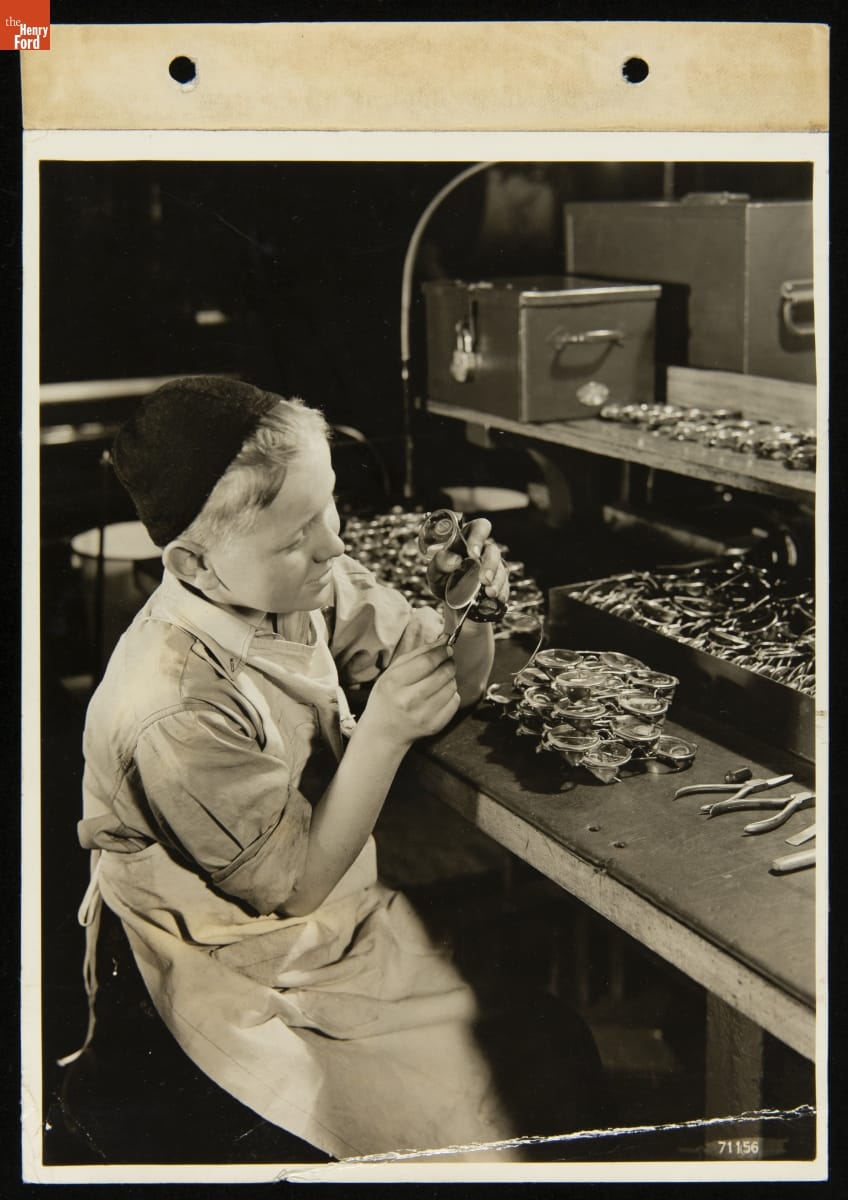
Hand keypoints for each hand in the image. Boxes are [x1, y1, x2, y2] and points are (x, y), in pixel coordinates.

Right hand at [361, 634, 459, 748]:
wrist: (384, 732)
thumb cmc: (387, 697)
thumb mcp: (392, 671)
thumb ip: (418, 653)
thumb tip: (444, 639)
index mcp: (394, 682)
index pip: (427, 661)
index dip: (441, 652)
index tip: (447, 648)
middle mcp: (408, 700)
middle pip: (443, 673)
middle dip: (449, 663)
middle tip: (447, 661)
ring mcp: (423, 715)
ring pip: (451, 687)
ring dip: (450, 679)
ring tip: (440, 680)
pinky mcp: (435, 725)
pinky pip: (454, 702)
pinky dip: (451, 694)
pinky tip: (439, 695)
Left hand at [426, 517, 509, 610]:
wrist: (450, 601)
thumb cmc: (442, 579)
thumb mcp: (434, 573)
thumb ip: (439, 564)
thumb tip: (453, 560)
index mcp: (466, 540)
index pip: (478, 528)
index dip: (478, 537)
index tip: (472, 553)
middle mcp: (482, 551)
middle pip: (493, 550)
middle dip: (490, 564)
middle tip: (484, 579)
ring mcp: (493, 566)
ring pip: (501, 568)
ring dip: (498, 581)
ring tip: (490, 593)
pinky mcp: (499, 581)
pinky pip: (505, 584)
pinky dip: (502, 592)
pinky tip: (498, 599)